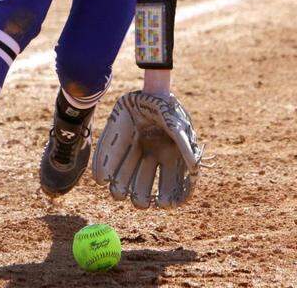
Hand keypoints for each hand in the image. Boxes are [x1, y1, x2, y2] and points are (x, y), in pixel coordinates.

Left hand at [92, 91, 201, 208]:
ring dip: (120, 191)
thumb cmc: (168, 110)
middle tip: (140, 202)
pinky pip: (106, 164)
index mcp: (169, 159)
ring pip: (123, 181)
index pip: (169, 188)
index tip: (164, 205)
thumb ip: (186, 149)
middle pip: (143, 189)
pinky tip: (101, 179)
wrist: (148, 91)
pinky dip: (102, 172)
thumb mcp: (179, 127)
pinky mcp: (114, 145)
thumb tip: (194, 170)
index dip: (167, 199)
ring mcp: (131, 153)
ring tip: (118, 192)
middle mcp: (149, 160)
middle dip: (141, 199)